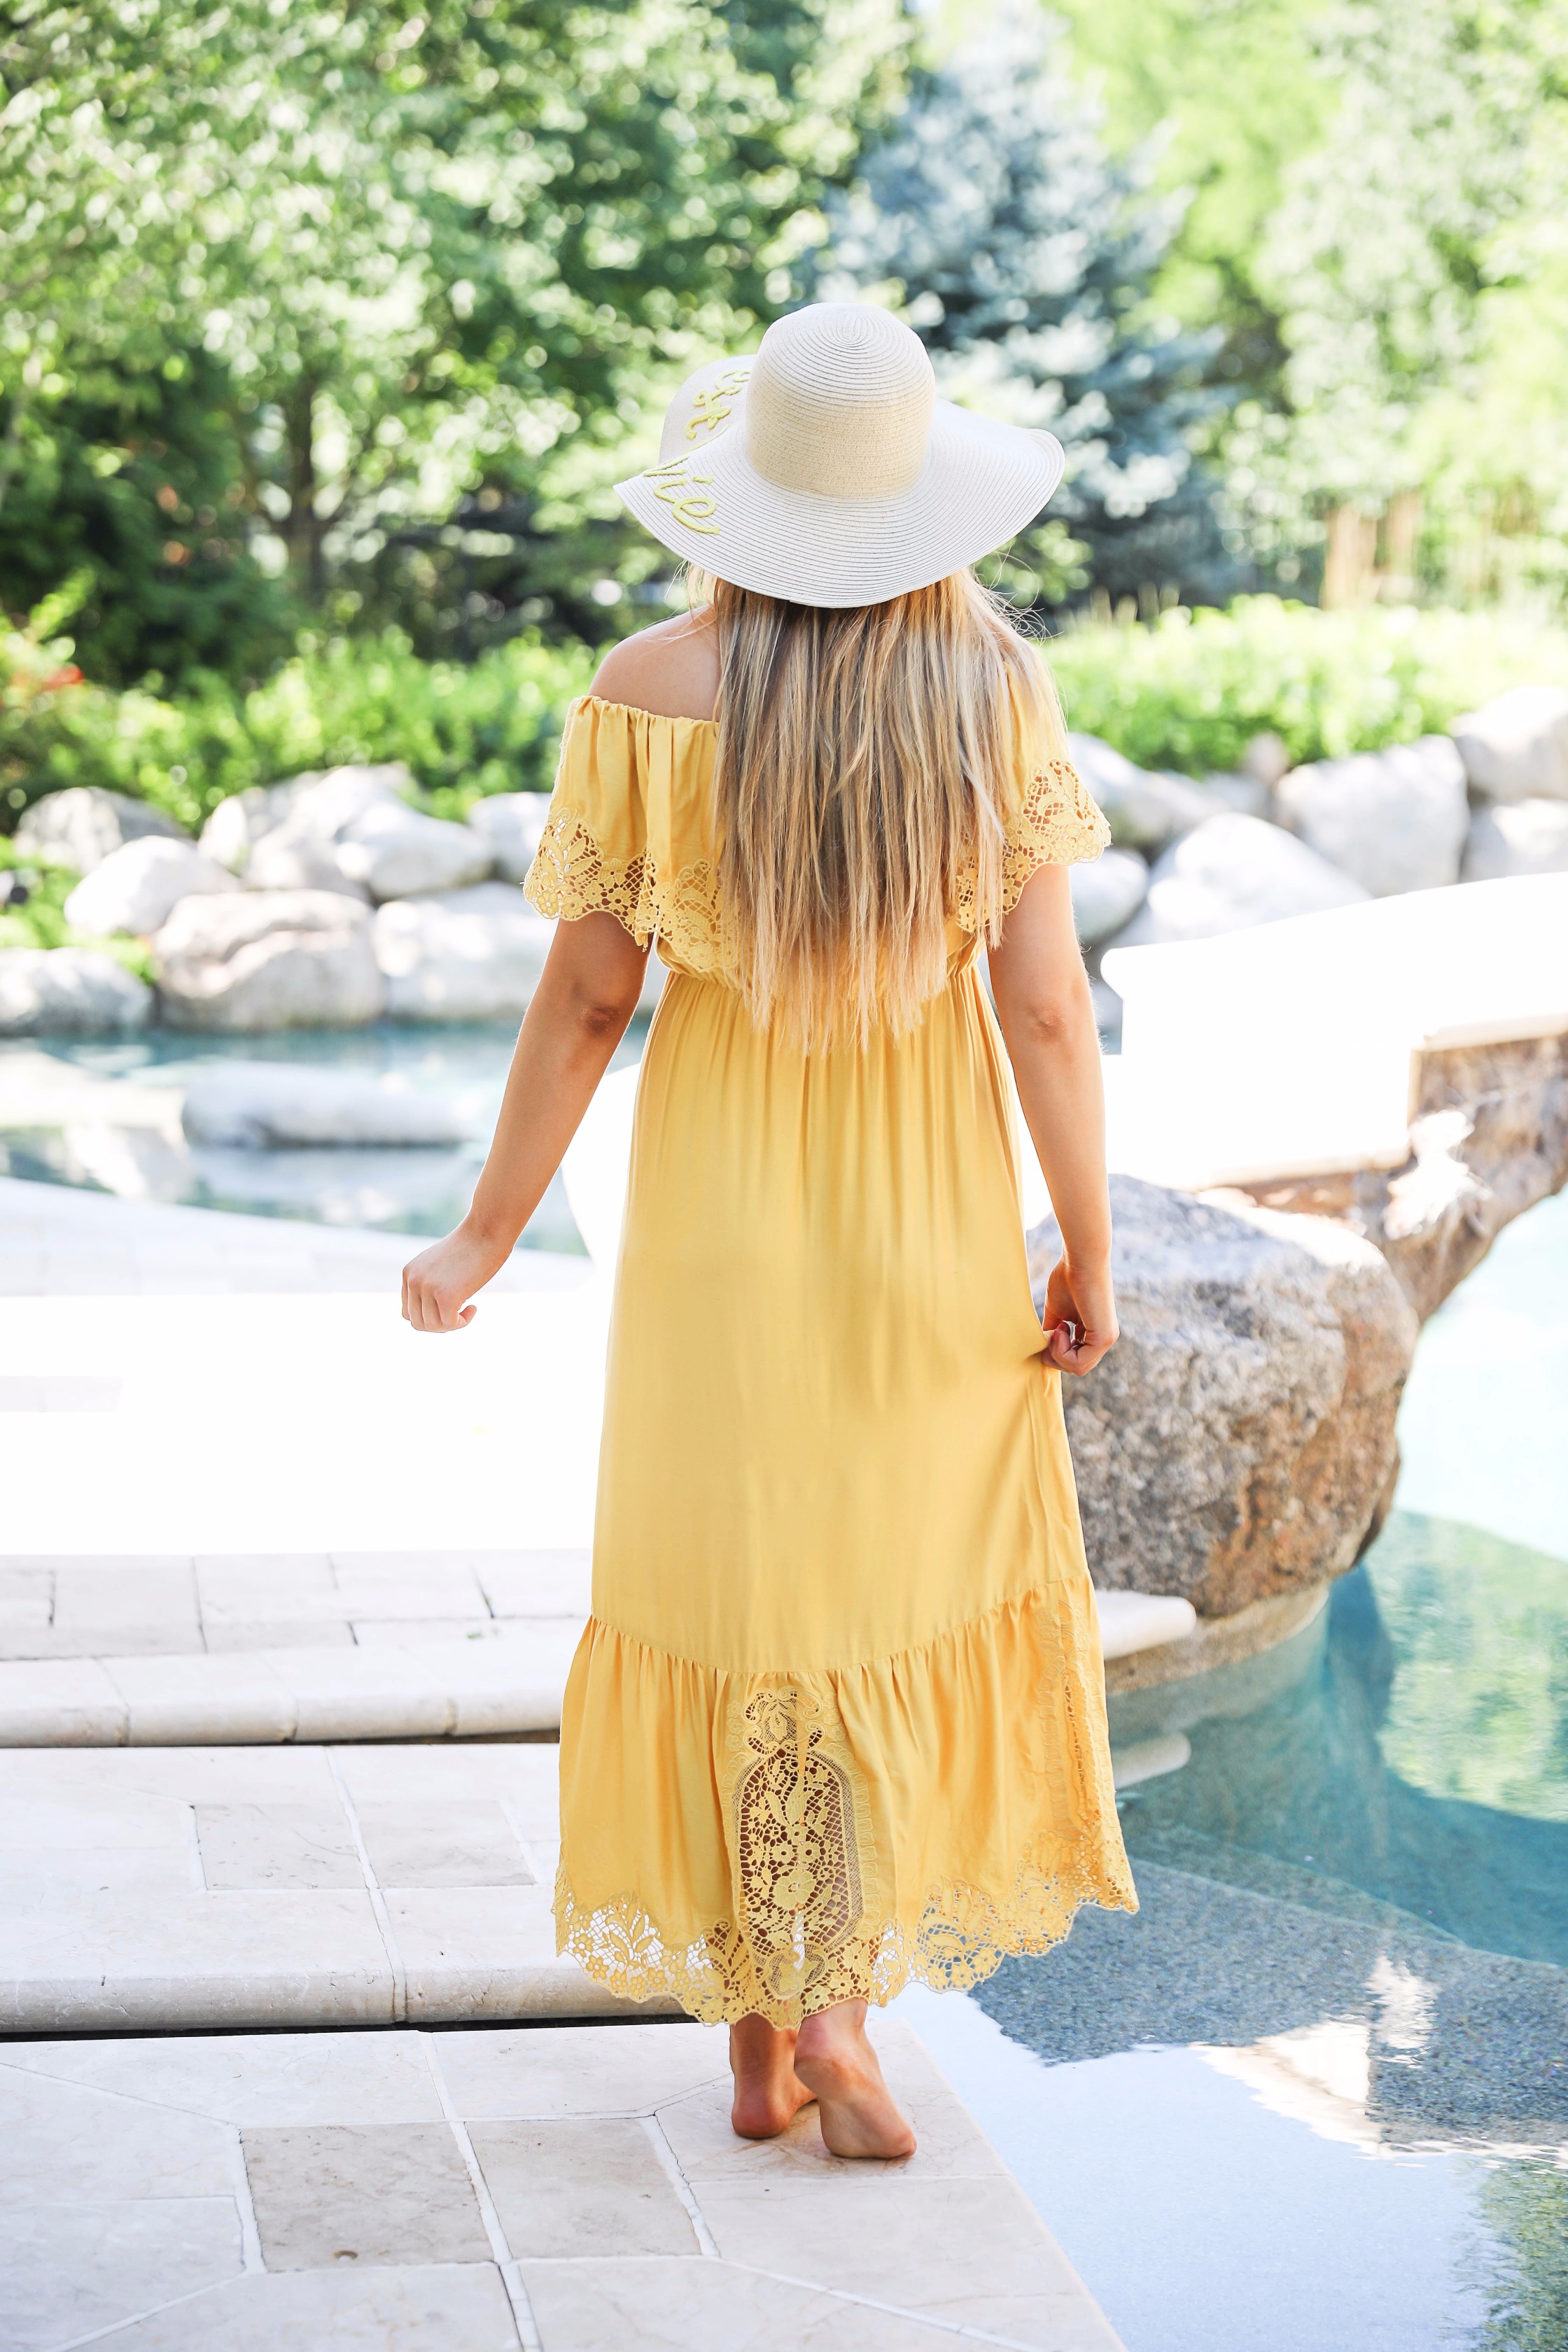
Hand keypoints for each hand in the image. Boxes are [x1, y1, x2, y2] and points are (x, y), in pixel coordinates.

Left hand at [401, 1222, 513, 1332]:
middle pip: (418, 1323)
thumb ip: (431, 1284)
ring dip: (452, 1324)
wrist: (486, 1231)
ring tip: (467, 1310)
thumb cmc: (470, 1247)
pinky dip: (463, 1322)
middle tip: (458, 1313)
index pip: (408, 1312)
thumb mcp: (440, 1265)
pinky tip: (474, 1307)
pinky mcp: (446, 1296)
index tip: (448, 1309)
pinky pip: (451, 1324)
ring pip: (433, 1326)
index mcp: (409, 1273)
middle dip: (439, 1325)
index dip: (429, 1317)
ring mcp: (428, 1288)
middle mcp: (413, 1281)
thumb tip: (434, 1314)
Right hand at [1040, 1255, 1117, 1376]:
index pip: (1076, 1358)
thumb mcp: (1057, 1311)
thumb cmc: (1068, 1277)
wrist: (1081, 1259)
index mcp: (1095, 1331)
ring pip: (1078, 1368)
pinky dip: (1061, 1351)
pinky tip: (1060, 1329)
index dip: (1056, 1352)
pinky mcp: (1104, 1338)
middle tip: (1049, 1333)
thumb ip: (1053, 1331)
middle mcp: (1104, 1338)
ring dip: (1057, 1354)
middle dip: (1055, 1356)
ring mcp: (1107, 1339)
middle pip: (1077, 1367)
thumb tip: (1042, 1349)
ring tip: (1055, 1329)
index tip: (1050, 1330)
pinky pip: (1079, 1363)